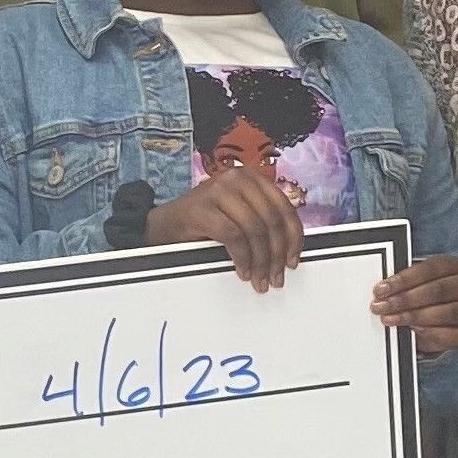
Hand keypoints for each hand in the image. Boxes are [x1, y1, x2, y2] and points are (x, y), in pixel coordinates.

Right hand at [145, 170, 303, 290]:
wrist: (163, 224)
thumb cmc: (203, 222)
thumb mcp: (238, 214)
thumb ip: (262, 220)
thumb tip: (288, 249)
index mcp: (252, 178)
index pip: (284, 207)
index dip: (293, 237)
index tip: (293, 260)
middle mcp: (237, 178)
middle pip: (271, 220)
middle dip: (277, 254)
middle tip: (276, 277)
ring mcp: (219, 190)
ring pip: (255, 229)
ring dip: (261, 260)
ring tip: (259, 279)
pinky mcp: (203, 208)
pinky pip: (233, 236)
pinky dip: (242, 257)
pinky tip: (243, 270)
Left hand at [374, 253, 457, 357]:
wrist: (447, 316)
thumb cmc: (428, 293)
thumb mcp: (418, 281)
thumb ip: (404, 283)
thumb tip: (381, 291)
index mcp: (453, 266)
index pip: (428, 269)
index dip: (403, 279)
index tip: (381, 289)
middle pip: (435, 291)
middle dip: (404, 299)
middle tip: (381, 306)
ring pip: (441, 313)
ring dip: (412, 316)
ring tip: (389, 319)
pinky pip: (447, 334)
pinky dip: (428, 332)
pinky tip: (412, 330)